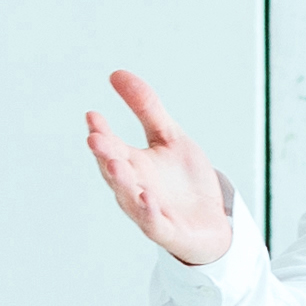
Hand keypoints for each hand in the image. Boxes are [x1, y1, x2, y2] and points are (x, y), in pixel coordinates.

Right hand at [83, 70, 238, 266]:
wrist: (212, 221)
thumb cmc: (184, 182)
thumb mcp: (169, 136)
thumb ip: (146, 108)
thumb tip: (116, 74)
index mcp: (133, 164)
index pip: (111, 146)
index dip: (101, 132)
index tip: (93, 115)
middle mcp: (135, 187)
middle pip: (114, 171)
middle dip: (104, 154)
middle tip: (95, 138)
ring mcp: (148, 211)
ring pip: (129, 197)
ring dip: (120, 182)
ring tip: (114, 163)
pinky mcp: (167, 231)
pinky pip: (153, 222)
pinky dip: (148, 211)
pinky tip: (146, 197)